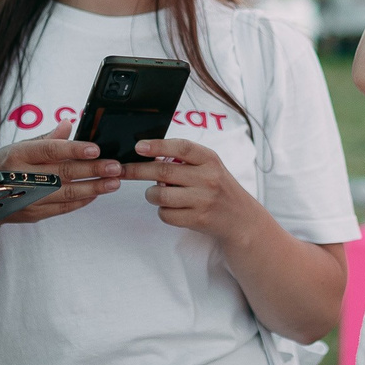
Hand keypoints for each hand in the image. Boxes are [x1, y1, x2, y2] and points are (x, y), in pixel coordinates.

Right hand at [0, 121, 123, 223]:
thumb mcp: (16, 146)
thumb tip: (69, 123)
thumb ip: (46, 139)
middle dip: (93, 171)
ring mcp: (27, 199)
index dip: (74, 149)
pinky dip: (81, 201)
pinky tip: (96, 194)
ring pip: (66, 194)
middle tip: (115, 166)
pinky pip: (62, 208)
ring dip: (93, 188)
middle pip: (62, 174)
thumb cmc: (0, 167)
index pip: (49, 150)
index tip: (96, 148)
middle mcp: (21, 177)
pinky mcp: (33, 214)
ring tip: (114, 182)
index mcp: (17, 155)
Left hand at [124, 135, 254, 240]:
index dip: (158, 145)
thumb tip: (149, 154)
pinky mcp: (197, 219)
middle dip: (138, 170)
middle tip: (123, 170)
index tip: (138, 147)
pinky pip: (166, 214)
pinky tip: (171, 208)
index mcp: (210, 159)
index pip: (181, 147)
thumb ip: (186, 159)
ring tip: (157, 193)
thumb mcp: (210, 166)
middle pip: (164, 171)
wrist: (241, 219)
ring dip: (151, 194)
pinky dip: (163, 211)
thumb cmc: (219, 188)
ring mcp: (203, 200)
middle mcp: (208, 178)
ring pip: (160, 195)